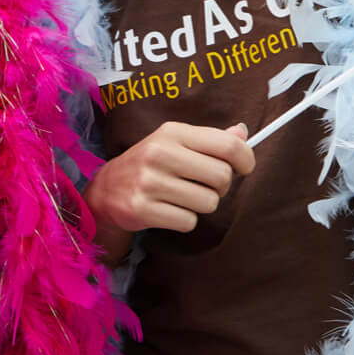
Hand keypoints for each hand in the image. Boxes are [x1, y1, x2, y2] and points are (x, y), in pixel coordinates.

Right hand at [83, 121, 253, 258]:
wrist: (108, 188)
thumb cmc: (152, 163)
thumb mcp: (176, 142)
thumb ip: (211, 138)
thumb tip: (243, 133)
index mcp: (172, 132)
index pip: (227, 144)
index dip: (246, 159)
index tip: (244, 167)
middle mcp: (159, 153)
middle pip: (222, 176)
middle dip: (221, 186)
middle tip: (204, 185)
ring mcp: (149, 181)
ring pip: (208, 203)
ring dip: (202, 205)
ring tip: (183, 197)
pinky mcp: (142, 208)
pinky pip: (189, 222)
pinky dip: (185, 220)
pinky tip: (169, 210)